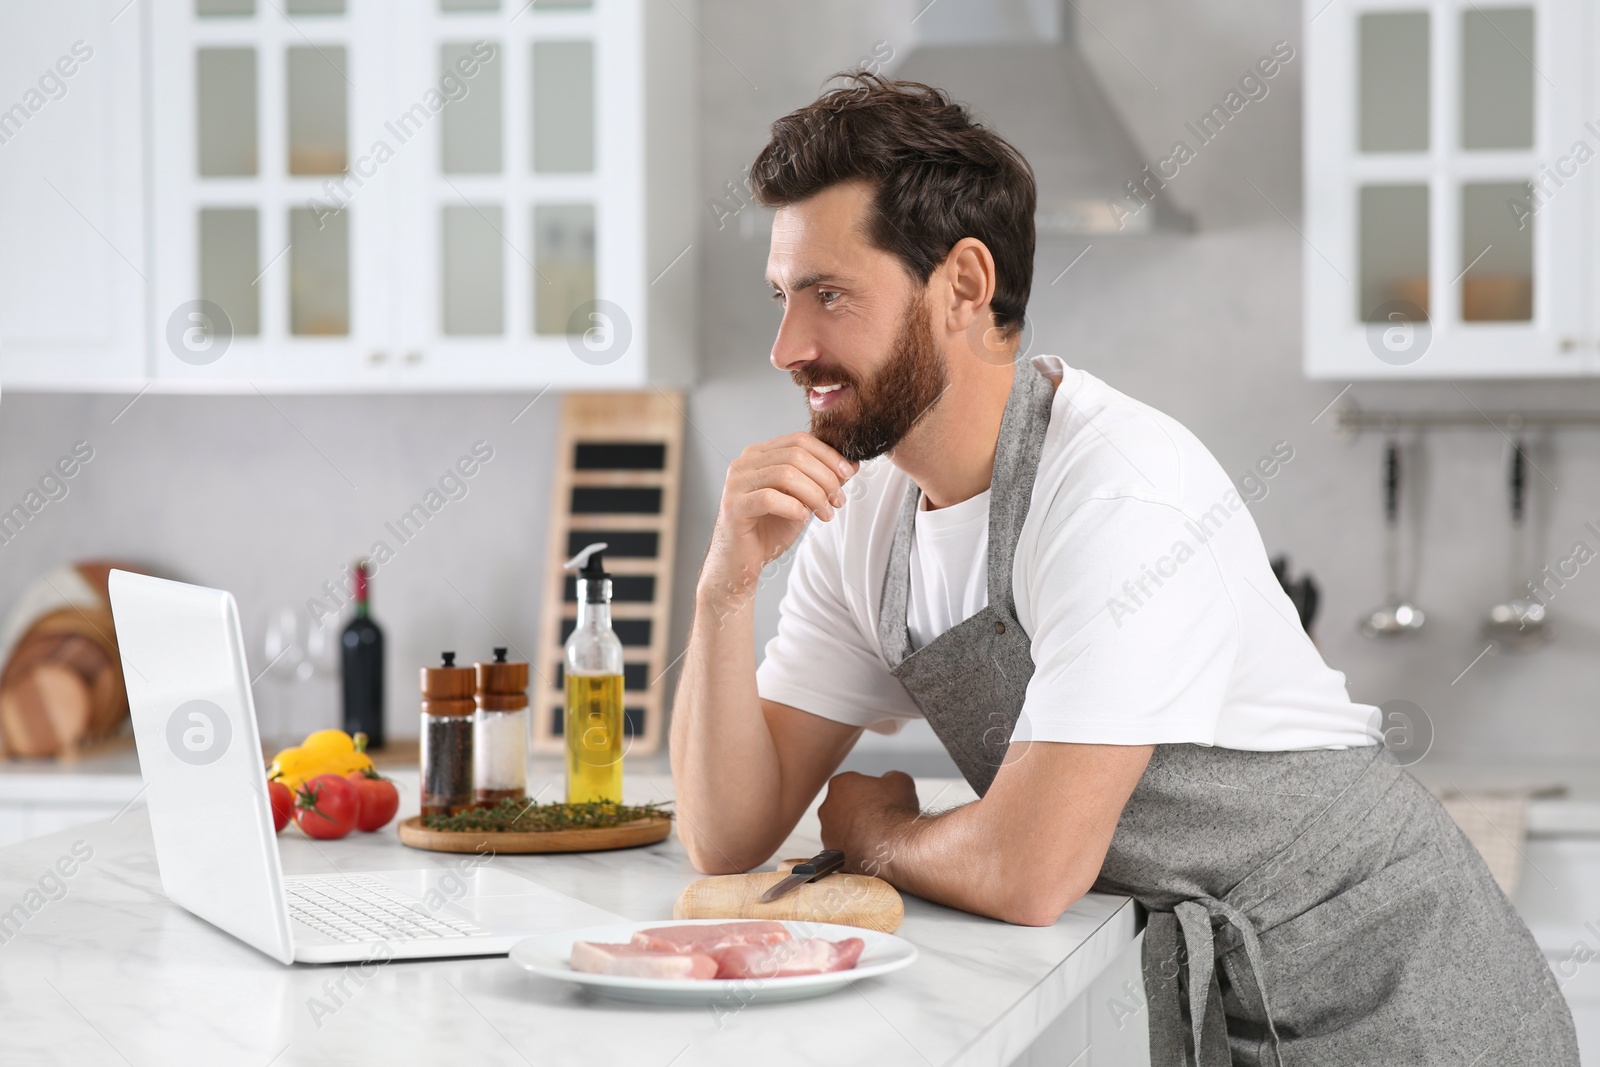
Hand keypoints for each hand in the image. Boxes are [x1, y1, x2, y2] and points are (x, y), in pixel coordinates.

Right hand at [700, 432, 857, 608]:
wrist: (741, 564)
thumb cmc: (769, 530)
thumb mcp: (802, 501)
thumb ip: (822, 480)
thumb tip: (852, 464)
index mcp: (760, 454)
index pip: (799, 440)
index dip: (828, 455)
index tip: (848, 474)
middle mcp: (744, 463)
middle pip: (795, 455)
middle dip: (825, 477)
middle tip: (839, 500)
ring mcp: (736, 483)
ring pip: (785, 474)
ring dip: (814, 494)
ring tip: (826, 514)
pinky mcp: (733, 506)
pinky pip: (769, 498)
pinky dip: (793, 508)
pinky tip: (803, 518)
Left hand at [817, 770, 919, 876]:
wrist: (893, 848)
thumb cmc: (894, 814)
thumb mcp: (901, 782)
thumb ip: (890, 777)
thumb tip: (889, 781)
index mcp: (839, 784)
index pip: (852, 783)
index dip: (868, 790)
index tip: (880, 798)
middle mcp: (826, 807)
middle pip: (843, 805)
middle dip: (858, 809)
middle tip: (878, 816)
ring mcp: (826, 832)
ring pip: (841, 828)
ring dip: (854, 830)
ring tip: (876, 835)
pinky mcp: (832, 853)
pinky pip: (844, 847)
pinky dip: (854, 847)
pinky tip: (870, 848)